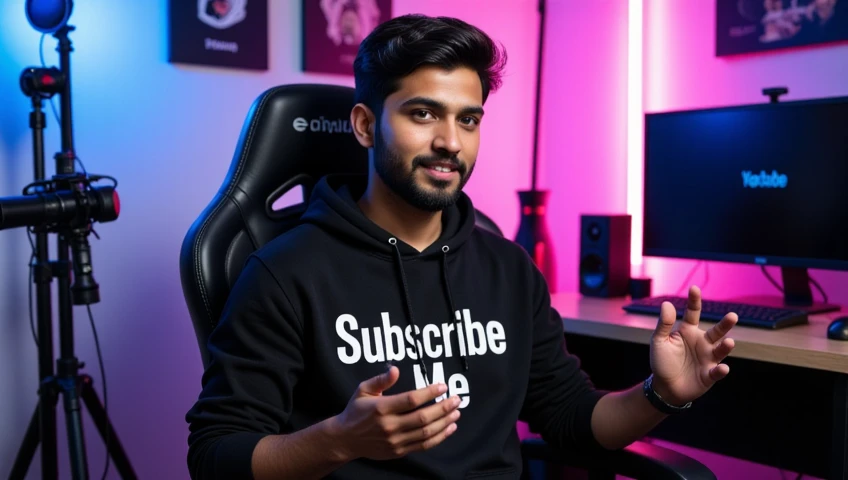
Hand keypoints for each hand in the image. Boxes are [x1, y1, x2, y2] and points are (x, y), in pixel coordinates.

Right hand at [329, 366, 460, 460]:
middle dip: (443, 408)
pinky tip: (449, 428)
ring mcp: (395, 441)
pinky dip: (439, 437)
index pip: (411, 400)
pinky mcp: (399, 451)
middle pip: (423, 417)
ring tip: (456, 412)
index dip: (429, 393)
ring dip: (444, 422)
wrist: (345, 439)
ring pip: (426, 432)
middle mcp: (389, 426)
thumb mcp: (363, 390)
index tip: (442, 386)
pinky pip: (423, 446)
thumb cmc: (356, 411)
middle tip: (456, 399)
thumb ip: (380, 379)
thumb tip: (396, 369)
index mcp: (381, 408)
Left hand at [649, 286, 737, 405]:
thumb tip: (667, 303)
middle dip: (725, 324)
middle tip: (733, 316)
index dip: (694, 301)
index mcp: (688, 331)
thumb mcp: (659, 341)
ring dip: (726, 346)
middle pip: (716, 331)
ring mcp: (708, 358)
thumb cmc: (662, 362)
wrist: (665, 387)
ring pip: (721, 350)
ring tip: (728, 342)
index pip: (694, 313)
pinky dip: (720, 370)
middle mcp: (702, 343)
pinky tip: (722, 367)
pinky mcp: (710, 375)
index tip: (694, 288)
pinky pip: (717, 371)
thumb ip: (664, 324)